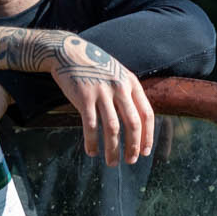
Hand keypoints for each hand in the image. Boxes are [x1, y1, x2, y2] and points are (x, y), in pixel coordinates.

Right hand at [48, 37, 153, 164]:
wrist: (69, 53)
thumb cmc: (94, 67)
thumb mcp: (117, 75)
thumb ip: (127, 93)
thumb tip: (135, 120)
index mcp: (131, 83)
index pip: (146, 113)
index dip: (148, 135)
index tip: (145, 151)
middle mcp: (120, 88)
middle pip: (132, 123)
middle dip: (133, 146)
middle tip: (130, 160)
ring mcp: (102, 93)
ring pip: (112, 128)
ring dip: (113, 149)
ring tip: (111, 163)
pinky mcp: (84, 98)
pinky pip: (90, 126)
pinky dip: (92, 142)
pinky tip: (91, 152)